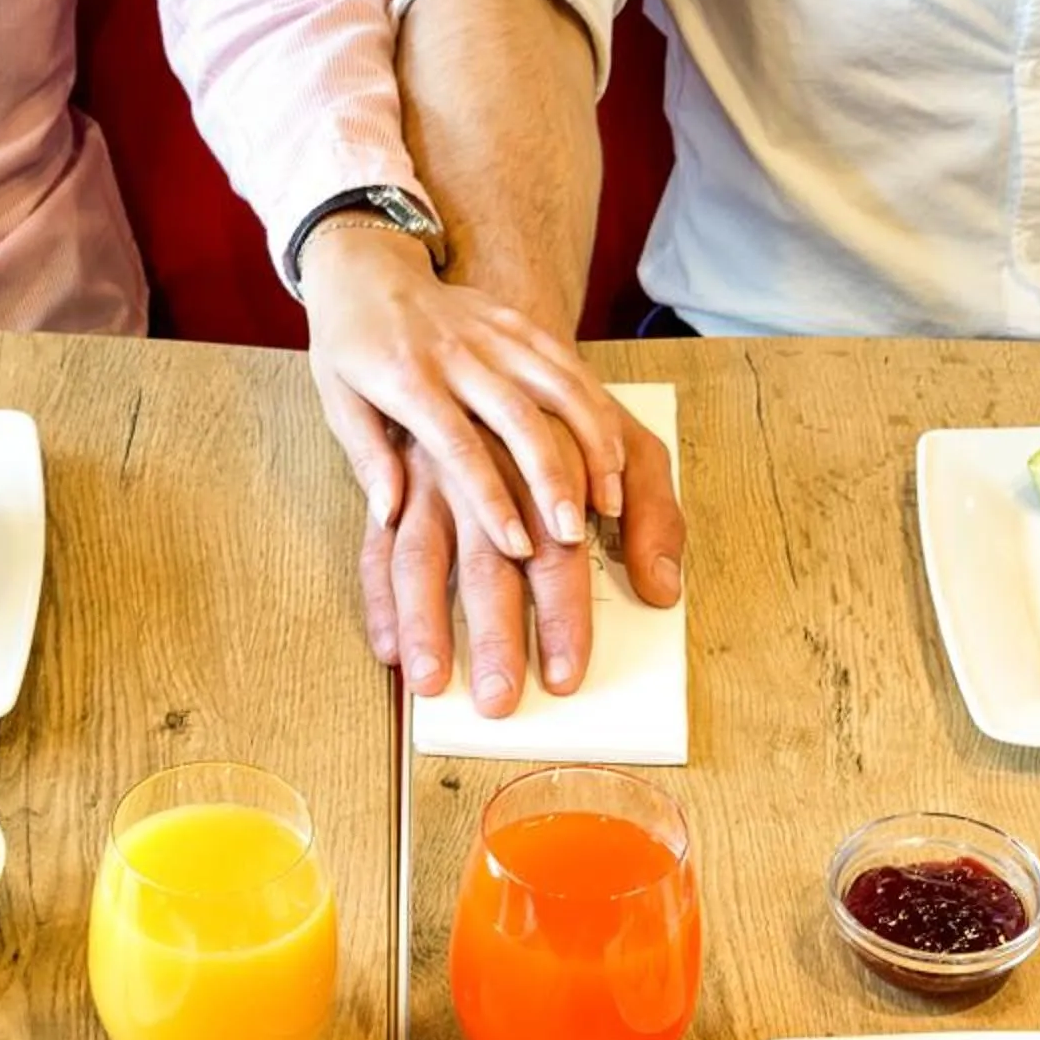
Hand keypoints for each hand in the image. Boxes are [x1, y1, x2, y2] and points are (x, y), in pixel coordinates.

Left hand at [303, 224, 626, 555]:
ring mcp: (492, 333)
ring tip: (609, 500)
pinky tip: (615, 451)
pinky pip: (568, 362)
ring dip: (590, 444)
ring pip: (558, 387)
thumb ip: (367, 457)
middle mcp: (456, 353)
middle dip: (551, 479)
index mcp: (406, 378)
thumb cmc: (349, 346)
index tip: (516, 548)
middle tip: (572, 535)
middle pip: (517, 418)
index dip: (491, 500)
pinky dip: (597, 407)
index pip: (458, 446)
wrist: (365, 266)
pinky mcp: (517, 320)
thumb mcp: (337, 401)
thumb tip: (389, 516)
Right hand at [361, 419, 682, 716]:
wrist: (497, 343)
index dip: (564, 617)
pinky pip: (378, 547)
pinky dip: (379, 600)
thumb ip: (655, 516)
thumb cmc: (570, 419)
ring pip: (421, 557)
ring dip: (424, 624)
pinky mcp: (397, 486)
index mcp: (547, 467)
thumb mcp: (632, 447)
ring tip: (428, 681)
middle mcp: (485, 475)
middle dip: (494, 636)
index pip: (559, 554)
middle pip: (488, 564)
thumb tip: (662, 590)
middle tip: (499, 697)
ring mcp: (432, 481)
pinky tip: (388, 647)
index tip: (566, 674)